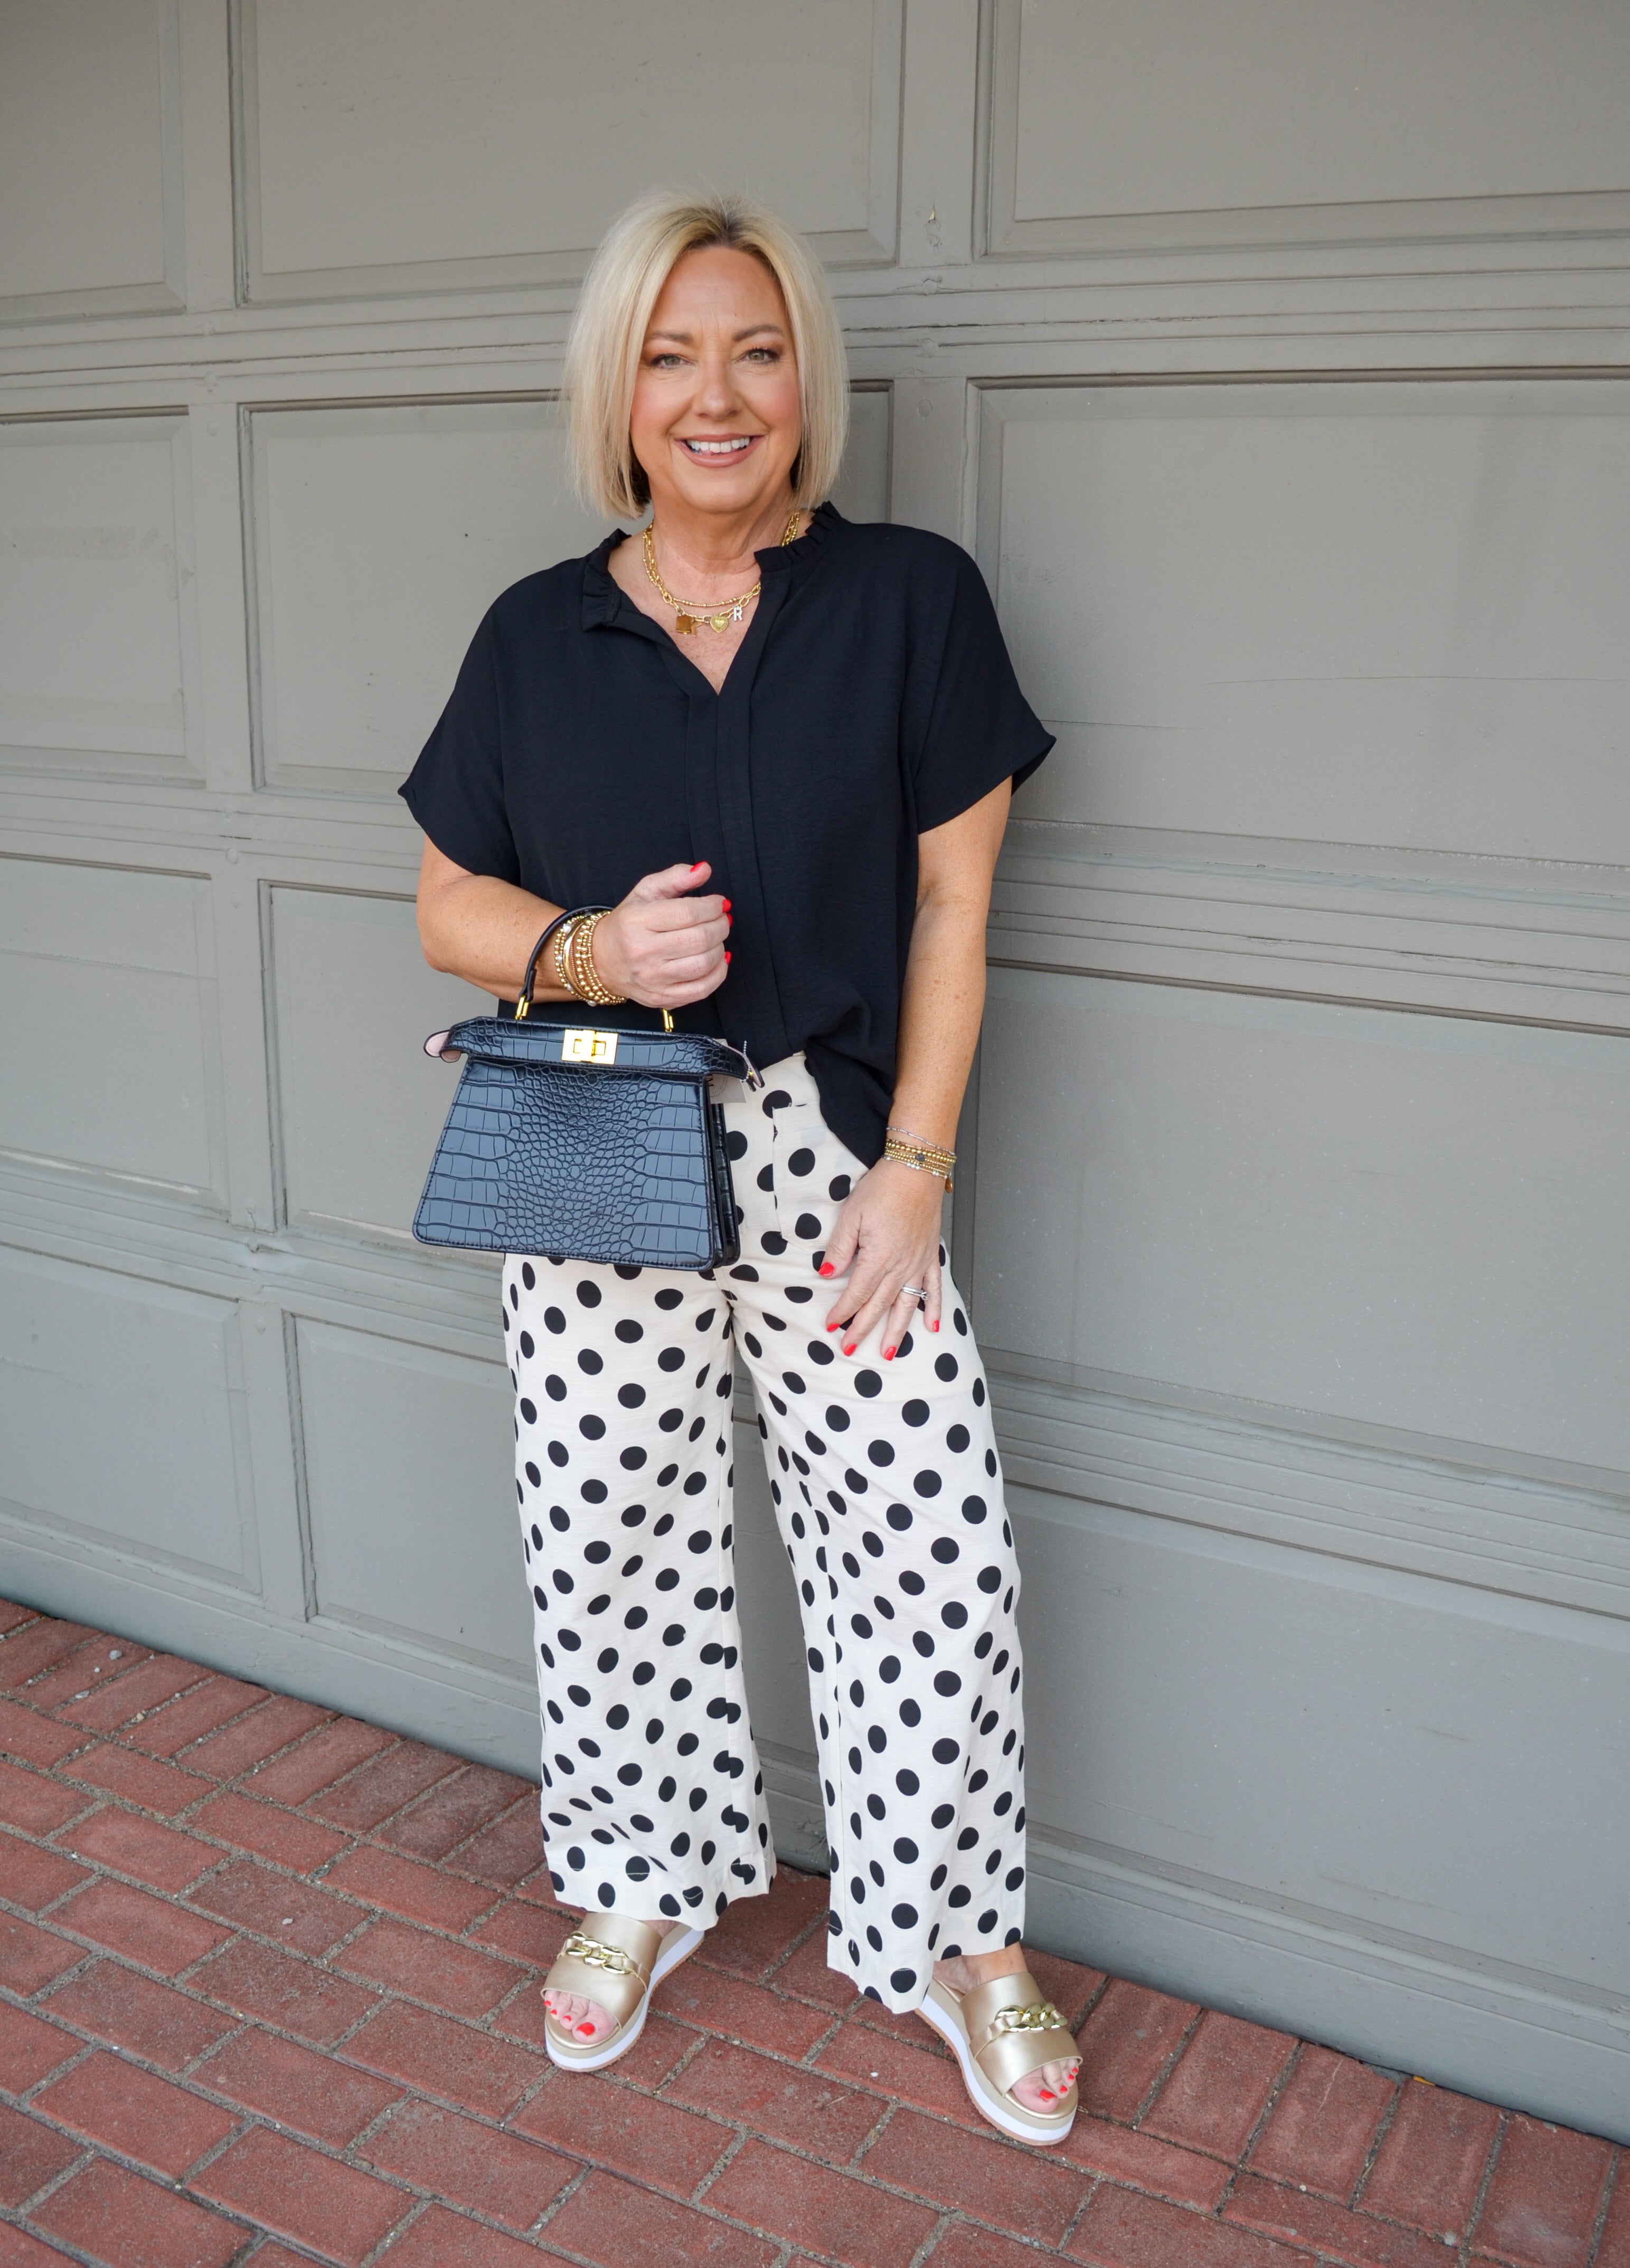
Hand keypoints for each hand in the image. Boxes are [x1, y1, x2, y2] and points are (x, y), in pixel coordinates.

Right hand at [592, 861, 729, 1009]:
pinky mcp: (661, 998)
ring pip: (704, 964)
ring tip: (716, 938)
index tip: (718, 903)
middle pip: (700, 939)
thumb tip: (704, 869)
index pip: (688, 913)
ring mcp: (652, 979)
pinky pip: (702, 990)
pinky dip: (718, 973)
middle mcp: (642, 952)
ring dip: (720, 947)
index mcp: (637, 921)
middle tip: (721, 919)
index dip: (712, 906)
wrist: (602, 960)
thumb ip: (676, 877)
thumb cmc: (628, 923)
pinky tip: (717, 960)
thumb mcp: (645, 892)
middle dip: (721, 926)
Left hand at [819, 1159, 943, 1358]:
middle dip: (862, 1329)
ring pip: (906, 1304)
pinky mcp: (931, 1256)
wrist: (916, 1169)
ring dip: (896, 1331)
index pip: (856, 1293)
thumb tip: (826, 1274)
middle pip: (878, 1305)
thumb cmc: (883, 1188)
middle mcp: (900, 1266)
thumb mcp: (851, 1215)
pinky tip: (932, 1326)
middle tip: (850, 1348)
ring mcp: (918, 1263)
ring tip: (887, 1352)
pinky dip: (934, 1308)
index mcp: (878, 1257)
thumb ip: (840, 1248)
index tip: (831, 1325)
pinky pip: (934, 1288)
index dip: (842, 1311)